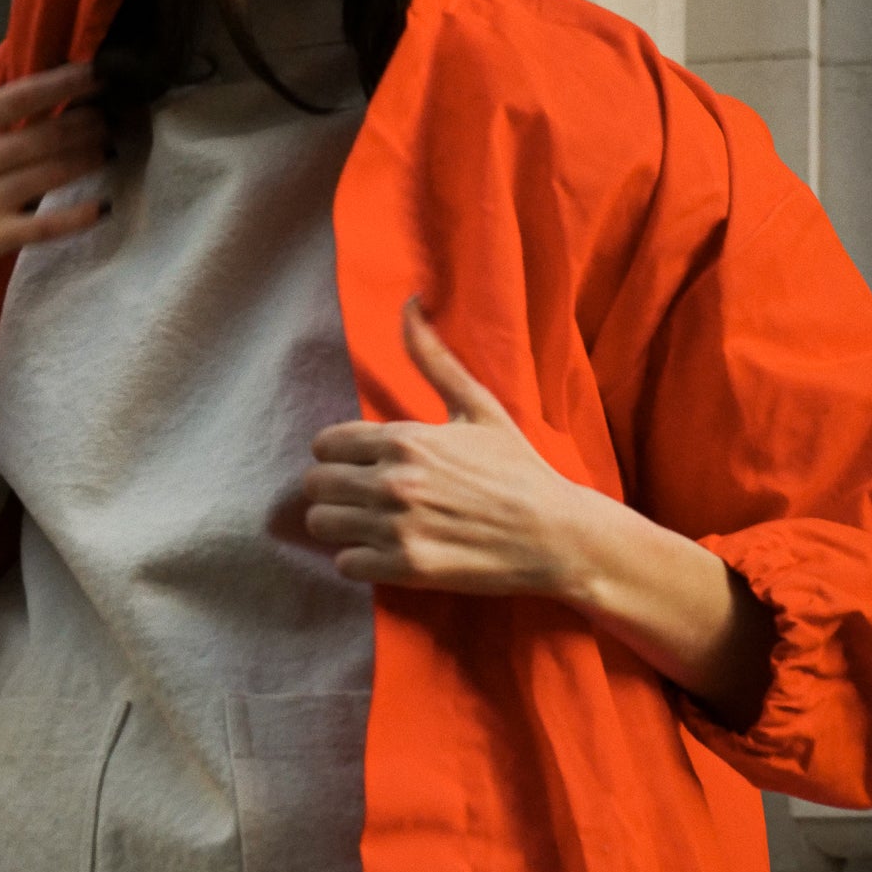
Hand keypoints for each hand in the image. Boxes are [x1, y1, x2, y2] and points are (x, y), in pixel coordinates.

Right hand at [0, 35, 111, 379]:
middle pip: (48, 132)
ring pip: (53, 171)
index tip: (99, 72)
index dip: (66, 82)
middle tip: (120, 113)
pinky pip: (45, 224)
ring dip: (90, 157)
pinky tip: (104, 206)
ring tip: (115, 146)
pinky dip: (78, 215)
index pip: (19, 96)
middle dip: (89, 120)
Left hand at [302, 297, 596, 595]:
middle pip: (316, 483)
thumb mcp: (477, 406)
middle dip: (332, 487)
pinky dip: (358, 560)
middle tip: (358, 495)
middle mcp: (394, 481)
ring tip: (365, 523)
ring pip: (322, 523)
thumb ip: (432, 359)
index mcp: (405, 438)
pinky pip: (345, 564)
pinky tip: (381, 551)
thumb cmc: (517, 467)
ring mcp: (398, 526)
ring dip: (339, 523)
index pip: (325, 443)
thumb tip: (409, 303)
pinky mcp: (407, 568)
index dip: (336, 453)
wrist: (555, 534)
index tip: (356, 463)